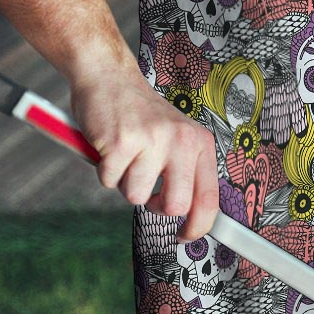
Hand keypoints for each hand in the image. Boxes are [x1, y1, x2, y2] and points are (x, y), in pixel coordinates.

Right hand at [70, 68, 218, 240]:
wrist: (109, 77)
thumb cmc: (141, 115)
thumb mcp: (177, 137)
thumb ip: (186, 171)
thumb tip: (192, 216)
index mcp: (199, 142)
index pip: (209, 197)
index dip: (199, 226)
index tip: (186, 235)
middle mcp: (181, 140)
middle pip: (175, 205)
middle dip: (155, 206)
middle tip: (146, 189)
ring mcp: (152, 140)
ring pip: (136, 196)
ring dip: (125, 182)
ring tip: (126, 156)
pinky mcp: (121, 142)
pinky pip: (109, 181)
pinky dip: (104, 170)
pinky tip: (110, 147)